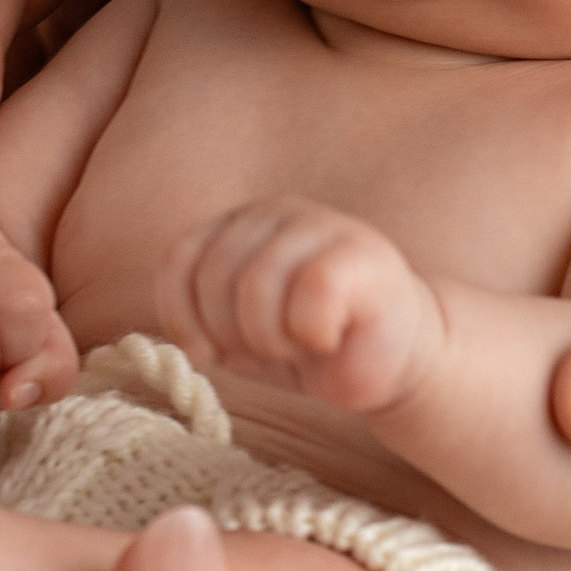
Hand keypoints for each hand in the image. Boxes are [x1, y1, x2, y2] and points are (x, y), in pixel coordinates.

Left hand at [157, 199, 439, 415]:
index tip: (208, 354)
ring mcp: (321, 225)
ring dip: (271, 338)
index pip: (178, 259)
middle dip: (231, 333)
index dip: (182, 316)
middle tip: (269, 352)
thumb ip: (200, 316)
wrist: (391, 357)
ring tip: (301, 345)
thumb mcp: (239, 331)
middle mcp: (275, 212)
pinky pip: (312, 290)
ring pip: (256, 283)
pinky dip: (312, 333)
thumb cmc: (310, 344)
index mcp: (239, 224)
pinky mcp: (361, 252)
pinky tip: (329, 338)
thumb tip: (183, 340)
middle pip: (214, 275)